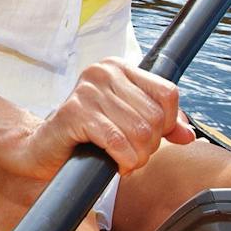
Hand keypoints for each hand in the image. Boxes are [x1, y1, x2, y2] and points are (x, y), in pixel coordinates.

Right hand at [16, 59, 194, 179]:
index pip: (167, 93)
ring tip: (123, 159)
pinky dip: (122, 160)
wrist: (42, 148)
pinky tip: (114, 163)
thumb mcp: (127, 123)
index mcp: (118, 68)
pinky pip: (117, 141)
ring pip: (139, 131)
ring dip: (136, 157)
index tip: (153, 138)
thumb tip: (188, 135)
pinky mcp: (73, 112)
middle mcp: (103, 72)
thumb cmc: (85, 135)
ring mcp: (87, 90)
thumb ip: (160, 124)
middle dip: (149, 146)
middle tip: (132, 154)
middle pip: (154, 117)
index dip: (168, 123)